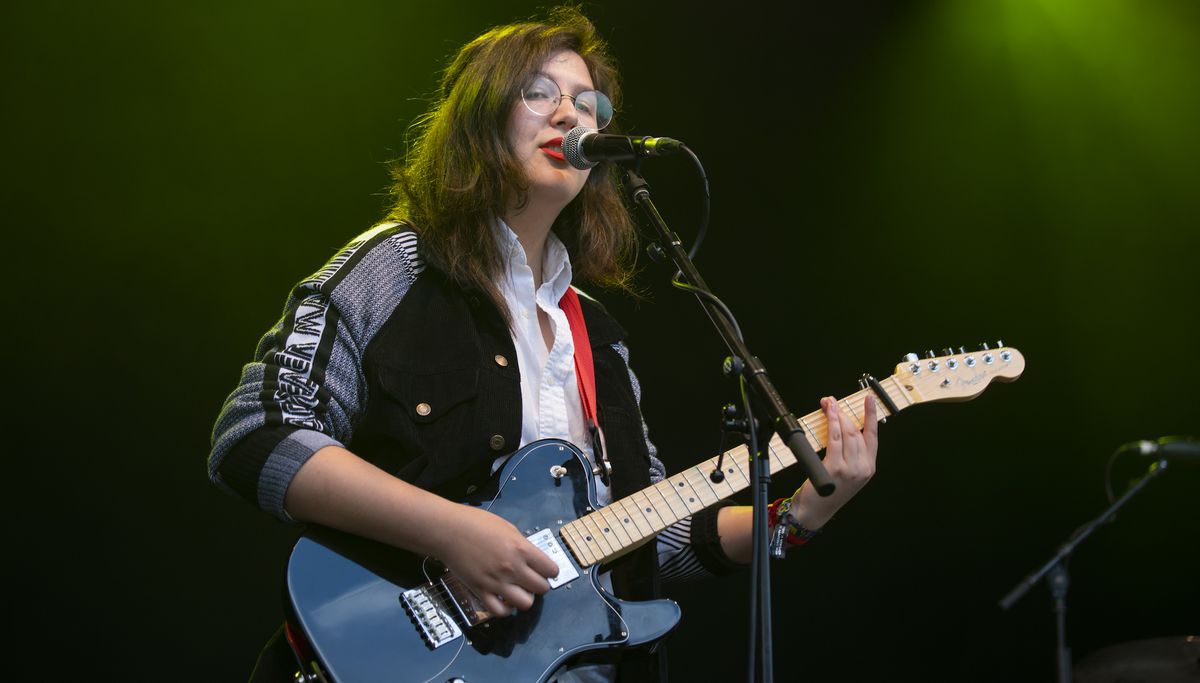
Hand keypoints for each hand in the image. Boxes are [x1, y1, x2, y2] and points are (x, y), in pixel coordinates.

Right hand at [435, 505, 559, 617]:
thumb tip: (532, 559)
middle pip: (542, 589)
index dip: (550, 571)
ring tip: (518, 590)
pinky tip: (504, 600)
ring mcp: (497, 583)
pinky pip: (501, 612)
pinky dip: (506, 609)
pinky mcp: (481, 592)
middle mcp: (512, 569)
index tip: (544, 570)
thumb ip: (522, 546)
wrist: (448, 531)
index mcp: (521, 549)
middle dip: (539, 585)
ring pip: (525, 603)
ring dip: (525, 598)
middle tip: (531, 580)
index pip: (551, 570)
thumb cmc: (476, 523)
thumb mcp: (507, 528)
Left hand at [787, 395, 878, 529]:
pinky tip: (828, 414)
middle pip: (856, 431)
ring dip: (836, 414)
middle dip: (844, 412)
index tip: (869, 399)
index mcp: (868, 468)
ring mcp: (851, 469)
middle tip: (832, 401)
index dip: (871, 415)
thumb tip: (841, 426)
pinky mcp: (836, 468)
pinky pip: (835, 439)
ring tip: (828, 403)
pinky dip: (832, 423)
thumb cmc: (826, 492)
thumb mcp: (846, 474)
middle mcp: (863, 468)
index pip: (872, 436)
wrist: (814, 511)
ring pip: (846, 433)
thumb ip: (849, 454)